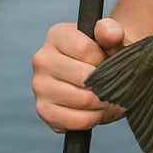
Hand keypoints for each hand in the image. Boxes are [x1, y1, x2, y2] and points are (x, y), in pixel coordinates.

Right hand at [31, 18, 126, 132]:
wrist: (101, 75)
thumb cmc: (106, 53)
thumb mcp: (113, 37)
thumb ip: (111, 31)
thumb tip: (110, 34)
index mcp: (57, 35)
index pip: (84, 49)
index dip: (104, 58)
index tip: (108, 59)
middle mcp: (42, 59)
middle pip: (84, 78)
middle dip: (105, 83)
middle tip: (113, 82)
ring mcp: (39, 86)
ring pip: (82, 100)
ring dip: (103, 102)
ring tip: (108, 95)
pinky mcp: (44, 110)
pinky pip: (75, 121)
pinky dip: (93, 118)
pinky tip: (96, 109)